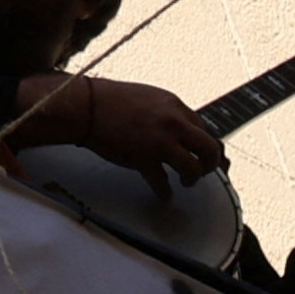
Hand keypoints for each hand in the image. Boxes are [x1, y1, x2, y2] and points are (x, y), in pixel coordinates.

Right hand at [15, 72, 223, 201]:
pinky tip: (165, 196)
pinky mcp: (144, 159)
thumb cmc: (108, 100)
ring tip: (186, 181)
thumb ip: (165, 112)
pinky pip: (162, 182)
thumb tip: (177, 129)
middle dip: (210, 163)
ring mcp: (160, 142)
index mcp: (174, 105)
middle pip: (209, 148)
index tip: (198, 151)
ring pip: (193, 167)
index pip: (202, 127)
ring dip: (193, 177)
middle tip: (204, 169)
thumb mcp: (146, 97)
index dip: (201, 142)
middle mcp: (173, 123)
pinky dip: (165, 191)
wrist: (84, 106)